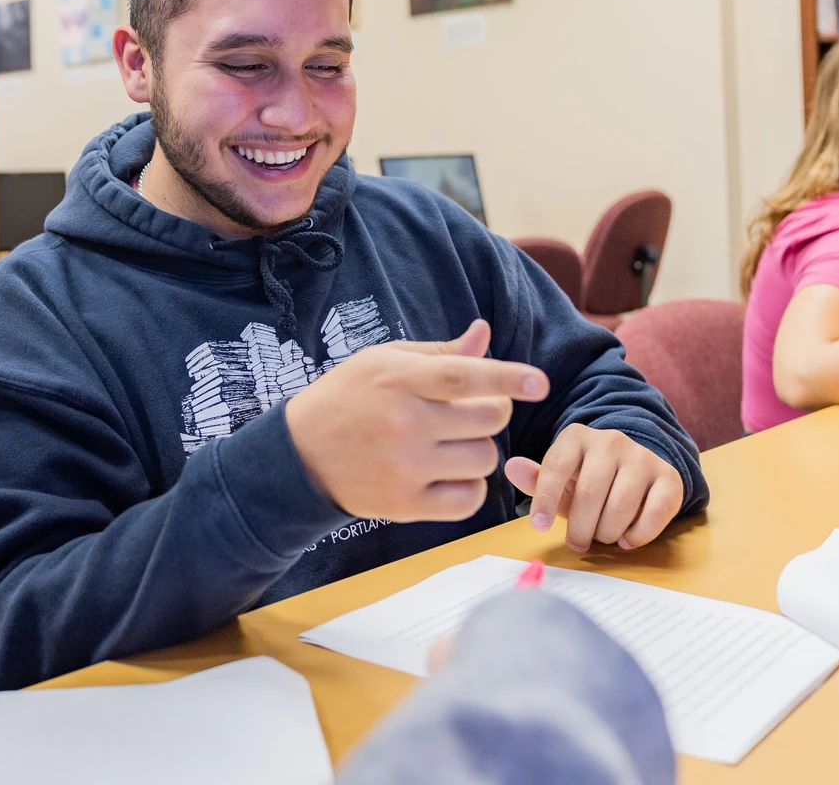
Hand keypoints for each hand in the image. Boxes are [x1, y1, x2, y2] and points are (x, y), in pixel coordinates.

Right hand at [284, 320, 548, 522]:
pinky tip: (450, 474)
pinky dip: (470, 488)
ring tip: (452, 443)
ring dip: (479, 450)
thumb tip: (484, 334)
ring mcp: (405, 467)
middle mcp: (403, 423)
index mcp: (398, 379)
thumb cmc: (347, 398)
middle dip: (492, 412)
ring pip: (484, 459)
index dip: (506, 378)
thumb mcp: (383, 361)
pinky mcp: (405, 504)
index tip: (539, 383)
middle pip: (487, 420)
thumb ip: (440, 353)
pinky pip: (469, 500)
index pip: (463, 376)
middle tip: (472, 411)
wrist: (299, 456)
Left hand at [503, 425, 683, 553]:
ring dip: (608, 532)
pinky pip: (655, 512)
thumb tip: (511, 467)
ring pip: (621, 506)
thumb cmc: (589, 479)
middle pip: (590, 492)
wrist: (636, 467)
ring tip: (603, 536)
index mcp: (577, 437)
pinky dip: (639, 534)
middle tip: (578, 543)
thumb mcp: (561, 479)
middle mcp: (611, 441)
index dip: (545, 499)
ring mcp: (642, 457)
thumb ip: (536, 478)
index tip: (539, 525)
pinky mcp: (668, 477)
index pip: (556, 467)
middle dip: (581, 528)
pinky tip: (628, 539)